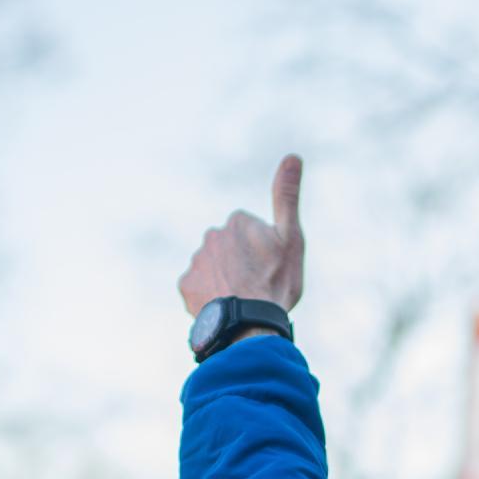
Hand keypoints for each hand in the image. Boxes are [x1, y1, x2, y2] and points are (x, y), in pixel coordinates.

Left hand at [177, 155, 304, 316]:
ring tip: (241, 300)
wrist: (249, 323)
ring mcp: (196, 261)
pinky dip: (209, 296)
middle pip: (230, 249)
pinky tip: (224, 307)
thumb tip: (293, 156)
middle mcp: (211, 236)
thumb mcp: (290, 237)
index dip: (263, 251)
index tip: (271, 267)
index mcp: (237, 222)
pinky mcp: (185, 286)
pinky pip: (198, 288)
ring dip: (224, 280)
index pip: (250, 232)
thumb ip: (287, 196)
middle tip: (257, 285)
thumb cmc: (275, 281)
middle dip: (240, 263)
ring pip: (213, 268)